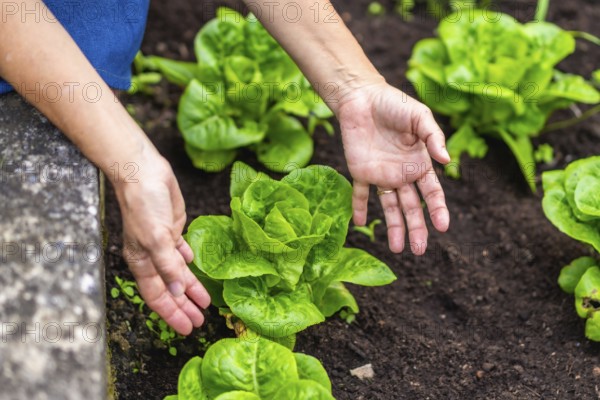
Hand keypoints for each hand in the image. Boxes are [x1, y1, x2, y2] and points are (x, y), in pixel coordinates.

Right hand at [115, 154, 210, 334]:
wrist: (144, 173)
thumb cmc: (144, 205)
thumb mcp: (157, 238)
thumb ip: (168, 266)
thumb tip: (178, 292)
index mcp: (142, 262)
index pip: (158, 296)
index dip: (172, 314)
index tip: (187, 328)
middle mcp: (152, 257)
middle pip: (170, 289)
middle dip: (184, 307)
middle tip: (201, 322)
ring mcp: (164, 244)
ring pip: (179, 273)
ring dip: (191, 288)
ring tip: (206, 303)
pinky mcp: (173, 230)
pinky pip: (182, 252)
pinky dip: (189, 263)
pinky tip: (196, 269)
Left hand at [337, 82, 450, 254]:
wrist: (362, 97)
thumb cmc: (394, 104)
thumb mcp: (419, 117)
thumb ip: (434, 137)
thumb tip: (447, 160)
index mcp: (420, 163)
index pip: (432, 193)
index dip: (438, 210)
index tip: (443, 227)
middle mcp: (402, 174)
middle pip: (411, 207)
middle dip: (417, 229)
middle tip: (420, 250)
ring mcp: (381, 174)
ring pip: (389, 206)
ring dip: (393, 227)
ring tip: (397, 249)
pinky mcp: (360, 171)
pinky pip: (359, 193)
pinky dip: (359, 208)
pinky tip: (361, 224)